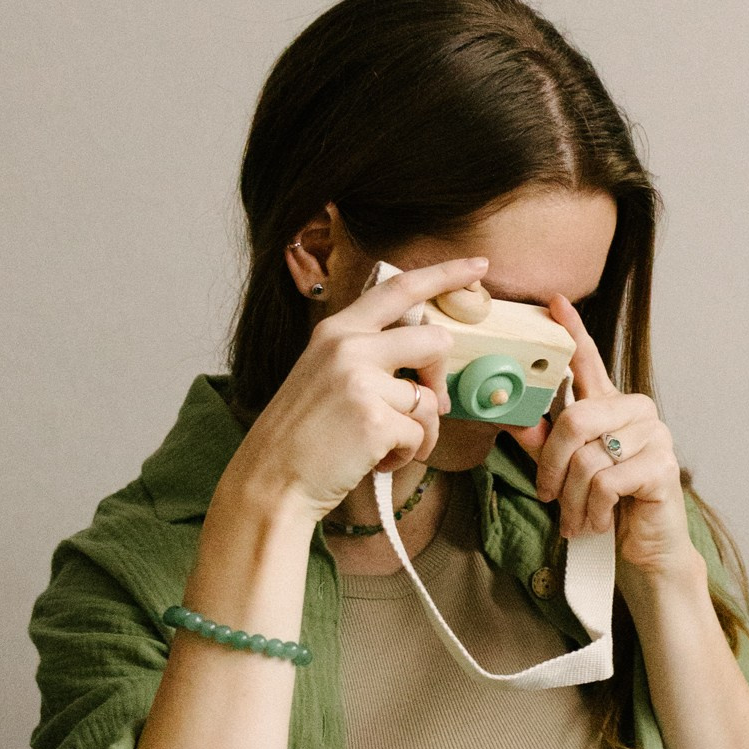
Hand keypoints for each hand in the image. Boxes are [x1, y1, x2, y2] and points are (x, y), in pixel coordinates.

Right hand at [229, 258, 485, 522]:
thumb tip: (428, 367)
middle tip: (426, 407)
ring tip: (386, 446)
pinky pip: (419, 435)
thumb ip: (369, 356)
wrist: (270, 481)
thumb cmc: (301, 436)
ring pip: (430, 399)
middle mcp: (349, 346)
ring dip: (420, 431)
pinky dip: (406, 455)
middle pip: (434, 341)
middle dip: (439, 379)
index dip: (444, 274)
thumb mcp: (325, 375)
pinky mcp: (375, 420)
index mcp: (337, 330)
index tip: (478, 266)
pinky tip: (375, 461)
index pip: (400, 288)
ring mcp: (361, 381)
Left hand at [530, 301, 694, 584]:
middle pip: (575, 420)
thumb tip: (513, 420)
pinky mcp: (662, 466)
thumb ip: (545, 445)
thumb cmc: (610, 506)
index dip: (572, 331)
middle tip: (548, 496)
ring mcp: (655, 436)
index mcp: (612, 406)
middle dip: (552, 465)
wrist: (649, 550)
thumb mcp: (569, 473)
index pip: (589, 361)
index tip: (554, 302)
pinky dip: (594, 510)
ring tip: (577, 519)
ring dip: (573, 499)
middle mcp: (637, 411)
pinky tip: (599, 521)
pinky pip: (607, 482)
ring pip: (588, 458)